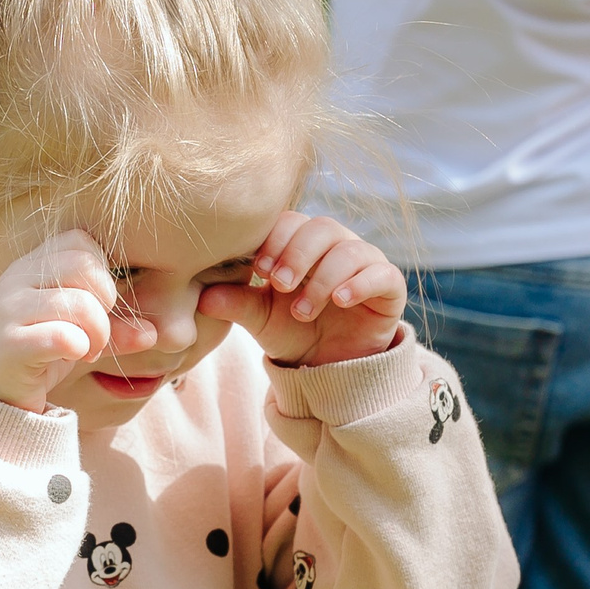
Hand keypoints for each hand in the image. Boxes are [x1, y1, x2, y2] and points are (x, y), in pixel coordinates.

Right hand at [0, 232, 158, 412]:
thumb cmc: (35, 357)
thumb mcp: (80, 336)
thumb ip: (115, 329)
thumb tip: (153, 333)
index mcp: (31, 266)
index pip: (80, 240)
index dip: (102, 272)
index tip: (98, 306)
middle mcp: (16, 279)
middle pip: (84, 264)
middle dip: (106, 303)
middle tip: (98, 334)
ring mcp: (7, 309)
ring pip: (78, 302)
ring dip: (97, 332)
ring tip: (87, 350)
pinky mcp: (8, 344)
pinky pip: (61, 335)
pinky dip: (79, 347)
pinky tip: (73, 357)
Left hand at [199, 212, 405, 365]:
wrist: (329, 366)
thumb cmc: (292, 331)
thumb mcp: (261, 319)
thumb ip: (236, 304)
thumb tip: (201, 298)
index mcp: (301, 243)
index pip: (290, 221)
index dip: (275, 239)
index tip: (259, 269)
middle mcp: (335, 245)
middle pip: (321, 227)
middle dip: (297, 254)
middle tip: (280, 285)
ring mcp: (364, 262)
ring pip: (349, 249)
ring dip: (322, 278)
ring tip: (303, 310)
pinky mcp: (388, 286)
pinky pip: (382, 273)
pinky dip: (359, 284)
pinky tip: (339, 301)